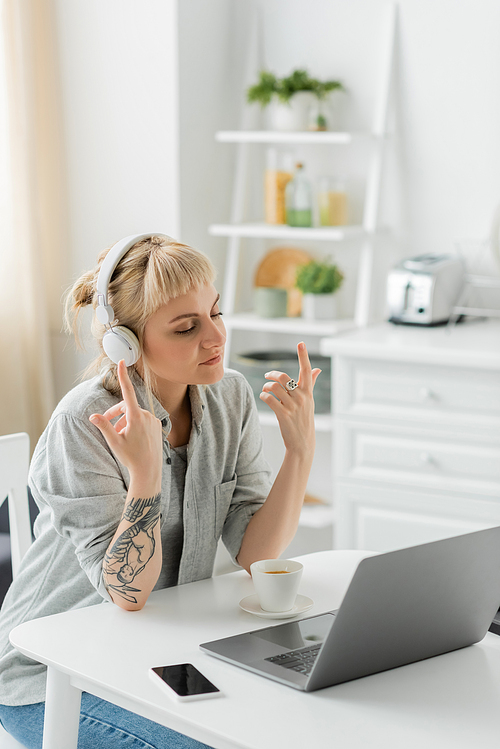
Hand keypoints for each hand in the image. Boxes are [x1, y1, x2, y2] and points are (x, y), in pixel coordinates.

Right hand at [89, 360, 162, 484]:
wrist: (149, 471)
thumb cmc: (131, 457)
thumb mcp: (114, 442)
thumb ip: (104, 426)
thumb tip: (93, 416)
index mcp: (136, 417)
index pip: (127, 391)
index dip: (123, 376)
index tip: (122, 362)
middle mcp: (146, 415)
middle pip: (126, 407)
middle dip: (115, 414)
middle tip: (107, 425)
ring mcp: (153, 420)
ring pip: (134, 414)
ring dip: (124, 422)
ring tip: (121, 437)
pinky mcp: (157, 425)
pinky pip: (142, 420)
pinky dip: (134, 425)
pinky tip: (133, 439)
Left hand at [259, 342, 320, 456]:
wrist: (302, 442)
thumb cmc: (304, 419)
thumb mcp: (309, 401)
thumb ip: (311, 383)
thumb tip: (317, 369)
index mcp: (308, 392)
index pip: (306, 370)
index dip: (303, 356)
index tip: (301, 343)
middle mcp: (302, 397)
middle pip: (284, 377)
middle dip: (272, 375)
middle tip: (267, 376)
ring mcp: (293, 406)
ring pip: (274, 388)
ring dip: (266, 387)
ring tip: (265, 390)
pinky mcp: (283, 414)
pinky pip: (269, 399)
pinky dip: (263, 396)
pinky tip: (264, 398)